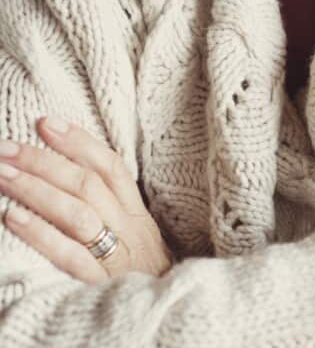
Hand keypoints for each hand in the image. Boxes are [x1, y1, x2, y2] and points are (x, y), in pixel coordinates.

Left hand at [0, 117, 172, 282]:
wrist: (171, 317)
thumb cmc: (143, 278)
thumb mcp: (137, 238)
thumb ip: (112, 210)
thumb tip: (69, 175)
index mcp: (138, 216)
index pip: (112, 168)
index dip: (79, 142)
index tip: (46, 123)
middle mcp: (131, 230)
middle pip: (89, 186)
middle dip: (45, 162)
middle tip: (6, 147)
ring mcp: (118, 257)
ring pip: (79, 214)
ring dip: (36, 190)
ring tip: (2, 174)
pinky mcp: (103, 285)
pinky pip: (70, 256)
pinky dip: (41, 234)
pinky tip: (12, 217)